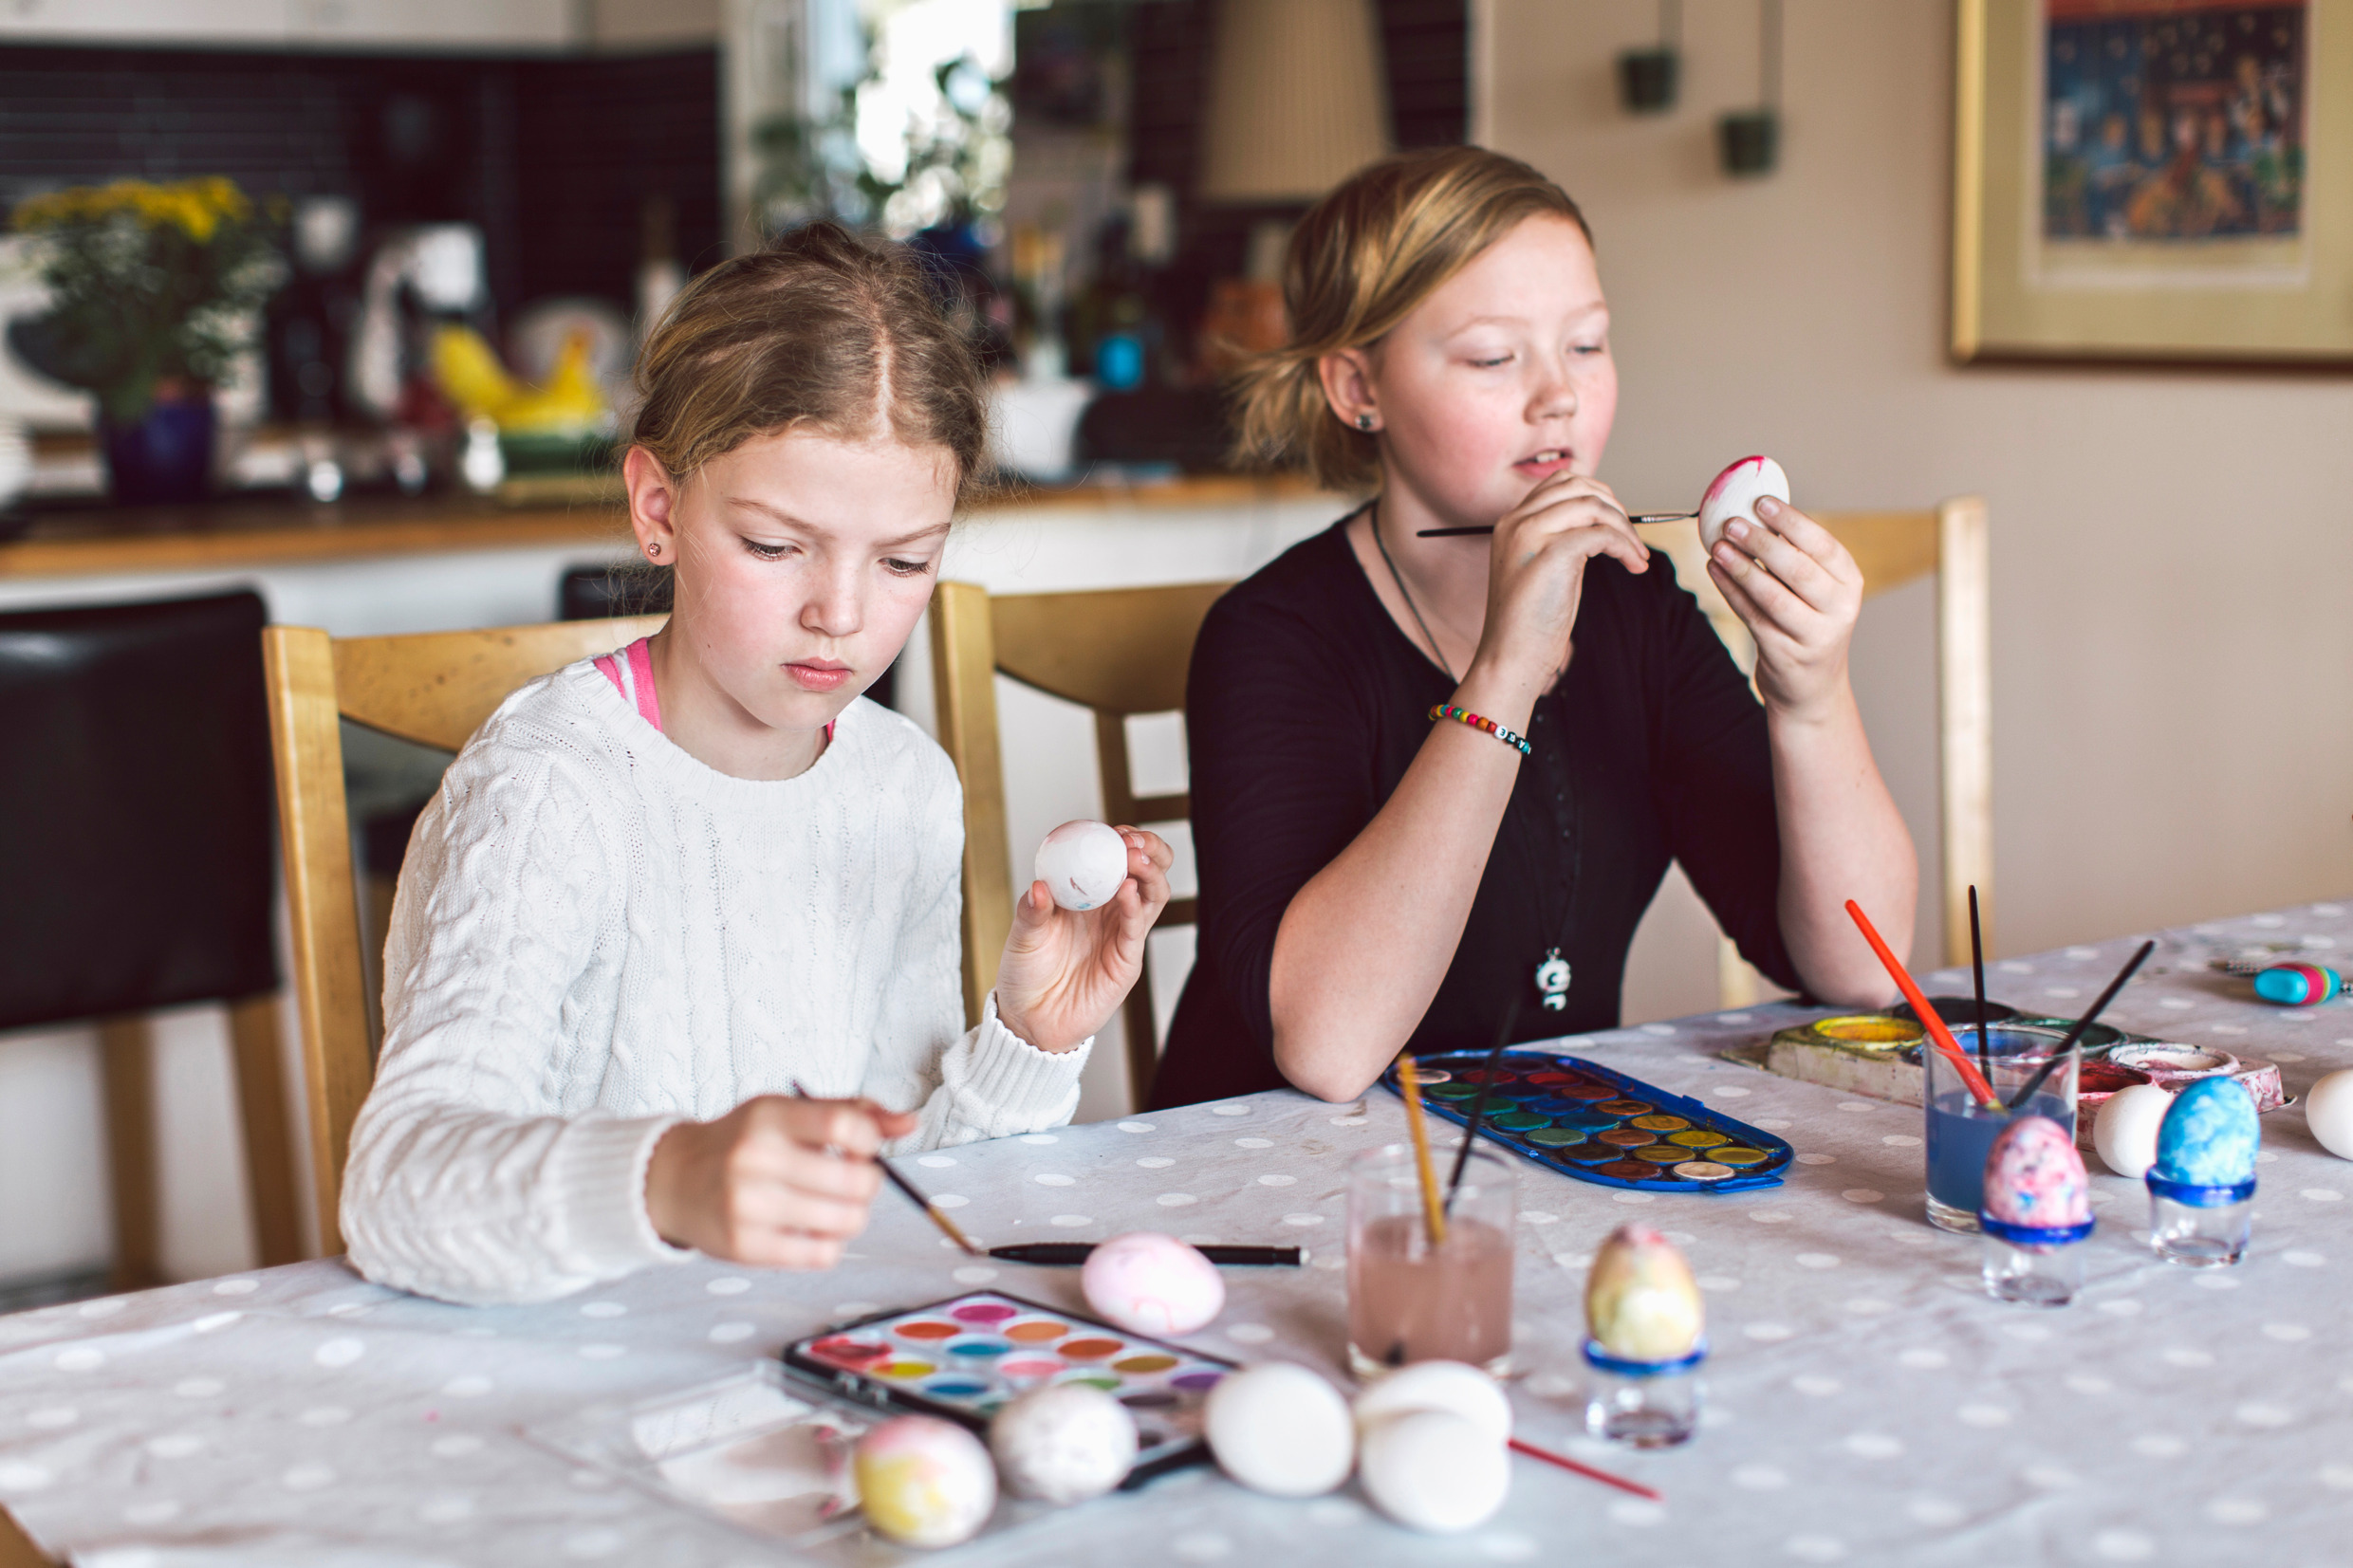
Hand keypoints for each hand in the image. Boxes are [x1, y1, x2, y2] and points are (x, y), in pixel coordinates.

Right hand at [643, 1095, 919, 1266]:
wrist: (675, 1180)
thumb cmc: (744, 1141)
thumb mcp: (789, 1112)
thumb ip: (852, 1112)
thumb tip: (910, 1123)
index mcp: (770, 1117)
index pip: (845, 1125)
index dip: (870, 1139)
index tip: (862, 1146)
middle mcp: (755, 1160)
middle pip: (854, 1179)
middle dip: (869, 1182)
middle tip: (856, 1180)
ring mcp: (748, 1206)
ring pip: (845, 1221)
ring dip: (855, 1215)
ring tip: (837, 1205)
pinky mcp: (746, 1247)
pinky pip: (821, 1255)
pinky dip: (830, 1244)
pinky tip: (814, 1229)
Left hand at [994, 826, 1173, 1052]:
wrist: (1030, 1020)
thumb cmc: (1026, 975)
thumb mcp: (1022, 937)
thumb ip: (1031, 912)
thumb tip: (1038, 886)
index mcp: (1086, 897)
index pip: (1114, 860)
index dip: (1121, 841)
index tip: (1112, 830)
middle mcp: (1110, 911)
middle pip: (1146, 872)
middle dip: (1148, 849)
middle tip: (1132, 840)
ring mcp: (1122, 934)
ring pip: (1152, 895)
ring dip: (1149, 872)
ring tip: (1135, 857)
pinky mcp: (1126, 961)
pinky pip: (1138, 928)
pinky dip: (1136, 906)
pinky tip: (1127, 890)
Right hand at [1470, 472, 1650, 702]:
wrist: (1509, 657)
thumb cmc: (1528, 622)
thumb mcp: (1543, 568)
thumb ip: (1561, 539)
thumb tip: (1601, 524)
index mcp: (1511, 523)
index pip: (1559, 483)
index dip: (1596, 495)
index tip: (1616, 524)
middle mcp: (1516, 522)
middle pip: (1577, 485)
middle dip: (1614, 506)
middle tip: (1632, 537)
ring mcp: (1530, 534)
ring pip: (1593, 505)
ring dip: (1625, 528)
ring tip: (1636, 555)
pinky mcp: (1551, 554)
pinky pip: (1601, 534)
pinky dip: (1625, 546)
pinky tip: (1633, 565)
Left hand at [1706, 495, 1864, 720]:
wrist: (1812, 687)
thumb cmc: (1809, 624)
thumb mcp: (1818, 591)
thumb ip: (1795, 556)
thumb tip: (1756, 513)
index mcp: (1850, 583)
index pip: (1823, 545)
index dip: (1791, 521)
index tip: (1761, 502)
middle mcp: (1838, 609)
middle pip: (1798, 569)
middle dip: (1761, 542)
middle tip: (1732, 523)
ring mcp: (1813, 634)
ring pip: (1772, 595)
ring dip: (1741, 567)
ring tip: (1718, 546)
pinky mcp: (1784, 653)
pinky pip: (1751, 615)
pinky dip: (1730, 590)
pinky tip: (1715, 570)